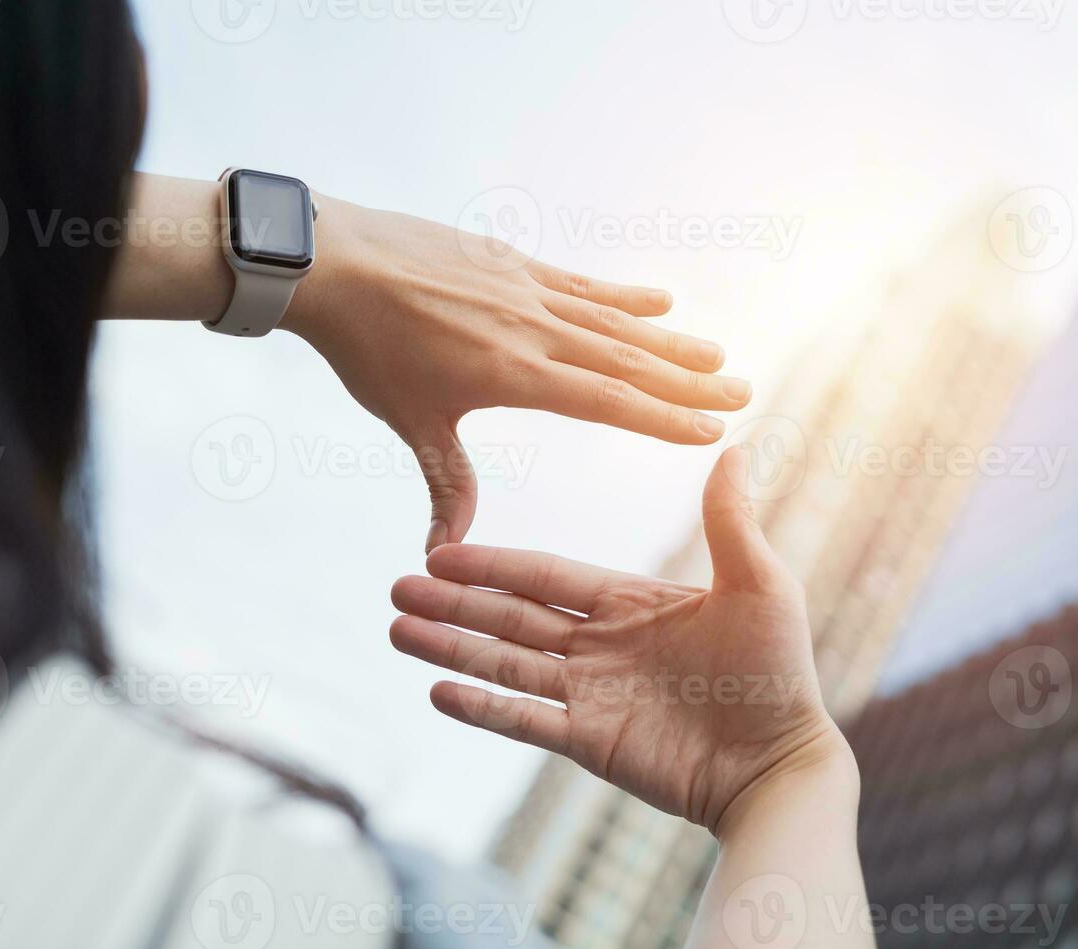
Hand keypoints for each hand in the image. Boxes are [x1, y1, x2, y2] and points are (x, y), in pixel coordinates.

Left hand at [281, 197, 751, 551]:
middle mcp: (535, 330)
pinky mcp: (513, 264)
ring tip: (717, 353)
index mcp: (516, 375)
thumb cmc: (370, 350)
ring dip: (669, 340)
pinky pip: (582, 283)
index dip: (663, 417)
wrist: (336, 265)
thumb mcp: (411, 422)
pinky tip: (660, 300)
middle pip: (628, 360)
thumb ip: (446, 484)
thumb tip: (448, 554)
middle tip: (741, 391)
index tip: (711, 431)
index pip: (608, 402)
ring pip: (614, 321)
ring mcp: (527, 292)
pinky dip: (623, 295)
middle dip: (688, 381)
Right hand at [388, 446, 848, 834]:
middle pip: (510, 617)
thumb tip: (737, 446)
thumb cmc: (778, 671)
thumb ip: (730, 522)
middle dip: (454, 602)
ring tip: (397, 631)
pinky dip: (482, 708)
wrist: (780, 761)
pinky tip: (437, 691)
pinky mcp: (589, 742)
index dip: (492, 564)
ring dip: (451, 648)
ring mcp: (590, 696)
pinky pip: (525, 721)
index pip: (545, 576)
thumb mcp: (758, 585)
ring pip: (505, 665)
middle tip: (397, 587)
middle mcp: (599, 647)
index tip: (441, 548)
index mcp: (630, 604)